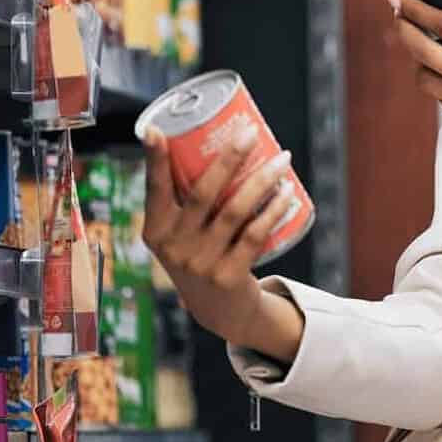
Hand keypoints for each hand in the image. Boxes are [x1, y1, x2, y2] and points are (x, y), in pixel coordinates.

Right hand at [142, 125, 299, 348]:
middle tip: (249, 131)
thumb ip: (188, 201)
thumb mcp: (183, 234)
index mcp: (156, 231)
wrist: (220, 310)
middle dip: (228, 157)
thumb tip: (219, 143)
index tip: (155, 130)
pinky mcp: (228, 277)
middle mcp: (173, 247)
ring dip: (262, 180)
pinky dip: (274, 211)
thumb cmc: (203, 255)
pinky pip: (255, 235)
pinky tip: (288, 194)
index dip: (154, 161)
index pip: (154, 190)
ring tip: (282, 158)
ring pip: (235, 211)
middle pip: (203, 193)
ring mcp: (200, 264)